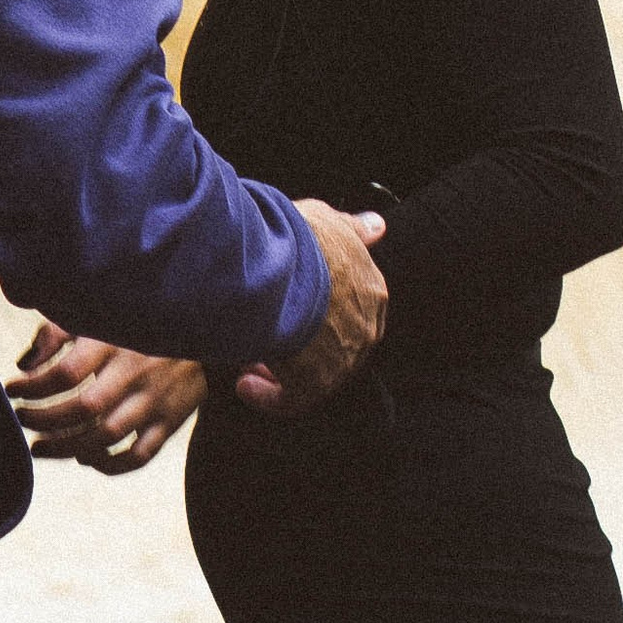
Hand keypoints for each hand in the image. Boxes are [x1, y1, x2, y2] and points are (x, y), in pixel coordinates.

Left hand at [7, 323, 206, 472]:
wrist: (204, 332)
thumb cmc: (137, 324)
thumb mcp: (99, 315)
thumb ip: (58, 333)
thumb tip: (23, 364)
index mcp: (115, 340)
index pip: (66, 372)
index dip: (33, 386)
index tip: (12, 389)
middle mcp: (135, 371)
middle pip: (84, 408)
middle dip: (44, 421)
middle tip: (22, 420)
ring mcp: (155, 399)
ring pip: (107, 436)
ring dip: (67, 448)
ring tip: (40, 447)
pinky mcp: (170, 421)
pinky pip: (138, 456)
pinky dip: (109, 466)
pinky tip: (85, 460)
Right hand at [233, 200, 385, 416]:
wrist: (281, 267)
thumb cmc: (299, 238)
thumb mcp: (328, 222)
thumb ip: (352, 229)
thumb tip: (376, 227)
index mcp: (370, 290)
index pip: (350, 310)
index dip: (317, 312)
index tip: (290, 307)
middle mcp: (364, 328)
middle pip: (330, 345)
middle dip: (299, 346)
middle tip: (268, 340)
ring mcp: (342, 360)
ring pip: (310, 375)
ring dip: (278, 371)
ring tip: (249, 364)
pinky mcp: (314, 385)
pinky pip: (290, 400)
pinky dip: (267, 396)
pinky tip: (246, 385)